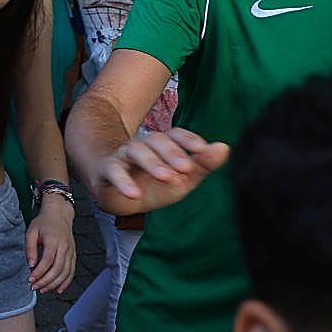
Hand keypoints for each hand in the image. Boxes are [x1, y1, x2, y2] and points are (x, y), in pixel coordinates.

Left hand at [26, 201, 75, 292]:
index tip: (30, 280)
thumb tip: (31, 265)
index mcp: (54, 241)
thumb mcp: (31, 232)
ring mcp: (71, 252)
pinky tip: (58, 289)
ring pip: (65, 273)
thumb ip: (30, 248)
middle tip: (34, 287)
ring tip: (43, 290)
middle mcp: (65, 247)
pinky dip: (66, 282)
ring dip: (54, 284)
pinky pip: (71, 272)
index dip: (39, 273)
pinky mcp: (73, 256)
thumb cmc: (43, 223)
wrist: (59, 215)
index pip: (47, 261)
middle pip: (57, 269)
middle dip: (46, 281)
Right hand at [92, 126, 229, 215]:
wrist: (116, 196)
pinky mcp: (107, 170)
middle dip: (172, 152)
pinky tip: (134, 193)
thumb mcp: (182, 179)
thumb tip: (224, 147)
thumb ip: (203, 165)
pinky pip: (113, 170)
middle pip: (156, 139)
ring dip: (152, 162)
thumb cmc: (151, 185)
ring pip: (136, 150)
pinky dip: (123, 181)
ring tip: (165, 177)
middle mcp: (143, 147)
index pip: (175, 134)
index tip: (201, 149)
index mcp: (162, 147)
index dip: (188, 139)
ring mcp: (123, 156)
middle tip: (186, 167)